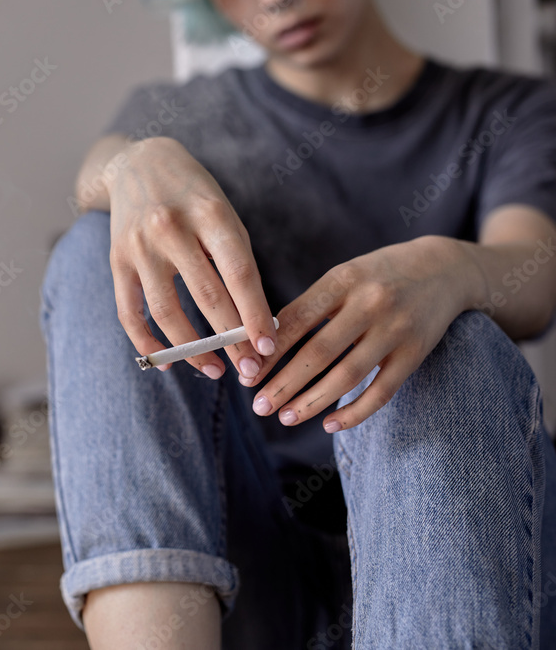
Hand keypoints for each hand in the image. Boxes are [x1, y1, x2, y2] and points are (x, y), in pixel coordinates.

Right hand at [106, 137, 277, 378]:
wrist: (138, 164)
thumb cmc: (193, 195)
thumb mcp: (223, 213)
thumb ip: (236, 261)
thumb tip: (254, 322)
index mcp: (210, 213)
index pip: (239, 273)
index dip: (255, 314)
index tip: (268, 347)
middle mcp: (171, 228)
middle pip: (207, 296)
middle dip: (231, 340)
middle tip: (249, 370)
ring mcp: (140, 246)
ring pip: (167, 311)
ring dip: (193, 349)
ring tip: (215, 369)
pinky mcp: (116, 260)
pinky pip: (129, 313)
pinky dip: (147, 342)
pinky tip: (168, 362)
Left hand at [242, 235, 477, 431]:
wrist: (446, 268)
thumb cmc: (377, 276)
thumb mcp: (343, 278)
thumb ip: (309, 307)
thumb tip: (263, 347)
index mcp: (342, 280)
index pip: (296, 320)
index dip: (269, 351)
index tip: (247, 375)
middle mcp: (370, 303)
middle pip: (319, 352)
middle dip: (284, 384)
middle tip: (258, 407)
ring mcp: (396, 329)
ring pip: (348, 376)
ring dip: (312, 402)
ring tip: (285, 417)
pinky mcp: (415, 352)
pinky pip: (382, 391)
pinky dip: (355, 412)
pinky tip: (329, 424)